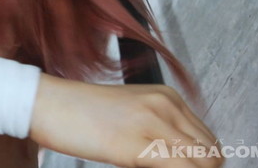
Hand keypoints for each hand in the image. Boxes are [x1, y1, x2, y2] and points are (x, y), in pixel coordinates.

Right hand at [31, 75, 221, 166]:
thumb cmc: (78, 112)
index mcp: (166, 97)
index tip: (177, 166)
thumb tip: (179, 160)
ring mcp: (153, 123)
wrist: (45, 104)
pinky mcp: (137, 145)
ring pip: (203, 164)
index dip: (200, 164)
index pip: (208, 141)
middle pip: (211, 154)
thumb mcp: (129, 114)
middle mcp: (165, 106)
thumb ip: (158, 131)